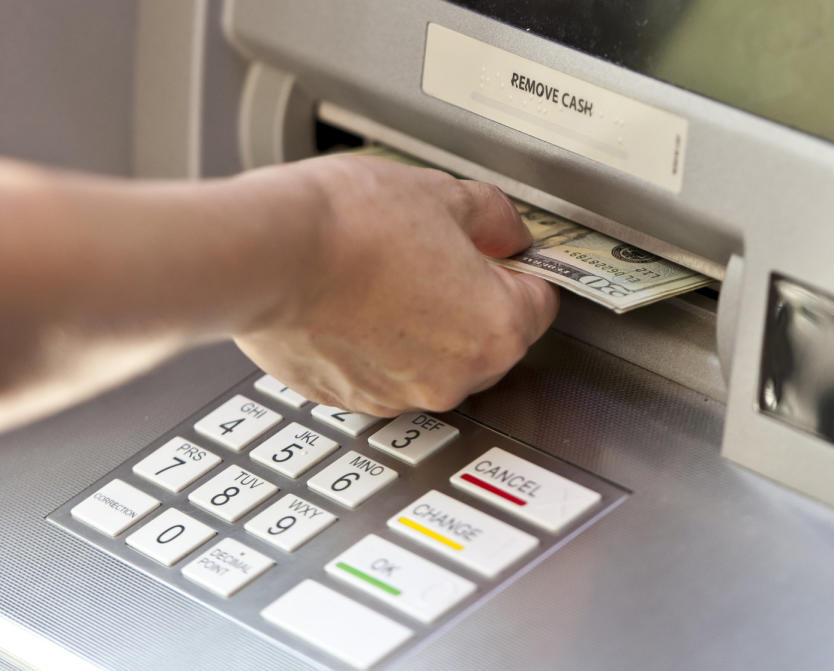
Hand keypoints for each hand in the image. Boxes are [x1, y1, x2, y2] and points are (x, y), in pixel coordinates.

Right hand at [233, 155, 557, 415]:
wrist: (266, 254)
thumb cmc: (350, 227)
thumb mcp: (442, 195)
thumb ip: (495, 218)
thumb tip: (508, 233)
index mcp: (495, 330)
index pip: (541, 301)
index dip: (519, 268)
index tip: (499, 255)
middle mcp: (453, 377)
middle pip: (488, 337)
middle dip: (470, 300)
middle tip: (431, 256)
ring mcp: (399, 395)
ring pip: (432, 358)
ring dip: (420, 326)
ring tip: (381, 277)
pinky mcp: (350, 399)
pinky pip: (381, 370)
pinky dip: (374, 346)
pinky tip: (350, 304)